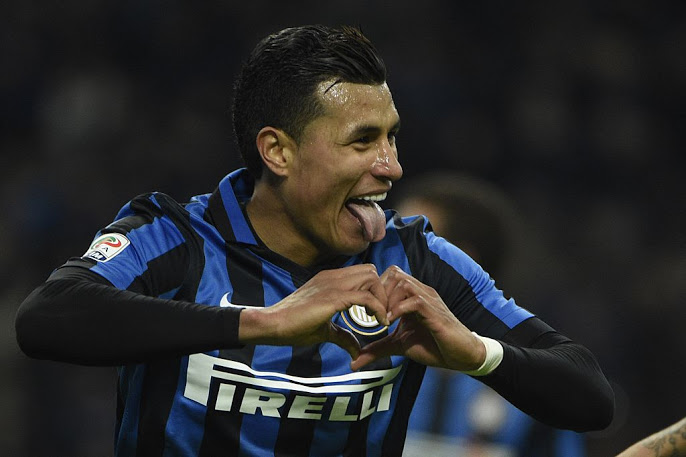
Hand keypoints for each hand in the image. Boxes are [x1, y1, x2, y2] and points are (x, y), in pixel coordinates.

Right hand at [238, 264, 388, 360]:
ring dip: (382, 298)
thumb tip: (356, 351)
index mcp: (330, 280)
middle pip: (372, 271)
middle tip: (382, 314)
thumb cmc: (292, 326)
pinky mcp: (332, 298)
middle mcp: (333, 277)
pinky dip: (377, 309)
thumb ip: (342, 336)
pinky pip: (365, 296)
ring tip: (381, 318)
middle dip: (382, 292)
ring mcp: (332, 285)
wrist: (272, 324)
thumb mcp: (324, 330)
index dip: (376, 291)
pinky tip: (378, 323)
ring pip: (371, 278)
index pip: (364, 273)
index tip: (378, 312)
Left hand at [351, 266, 484, 370]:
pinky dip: (399, 309)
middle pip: (394, 273)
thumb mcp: (399, 346)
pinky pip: (415, 301)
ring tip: (382, 319)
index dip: (375, 289)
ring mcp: (429, 301)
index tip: (367, 310)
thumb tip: (354, 362)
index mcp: (412, 296)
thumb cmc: (434, 346)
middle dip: (379, 291)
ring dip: (387, 299)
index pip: (390, 275)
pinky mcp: (435, 314)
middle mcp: (421, 293)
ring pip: (403, 282)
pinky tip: (391, 323)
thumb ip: (377, 348)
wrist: (462, 355)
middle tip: (372, 313)